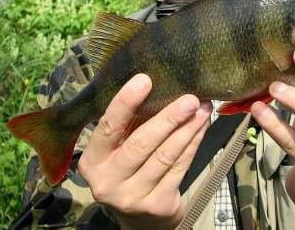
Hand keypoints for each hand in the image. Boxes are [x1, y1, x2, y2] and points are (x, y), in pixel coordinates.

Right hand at [78, 73, 211, 229]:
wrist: (141, 218)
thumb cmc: (129, 169)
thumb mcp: (118, 150)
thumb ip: (129, 124)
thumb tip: (157, 84)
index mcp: (92, 162)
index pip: (107, 128)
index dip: (125, 103)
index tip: (144, 80)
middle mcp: (108, 182)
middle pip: (141, 144)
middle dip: (168, 118)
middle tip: (189, 98)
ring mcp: (133, 197)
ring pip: (165, 155)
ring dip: (187, 128)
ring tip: (202, 108)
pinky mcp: (158, 205)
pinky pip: (179, 167)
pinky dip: (193, 143)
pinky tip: (201, 127)